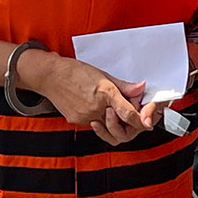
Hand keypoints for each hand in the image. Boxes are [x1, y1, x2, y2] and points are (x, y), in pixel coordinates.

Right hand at [21, 53, 153, 144]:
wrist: (51, 76)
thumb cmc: (75, 71)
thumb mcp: (104, 74)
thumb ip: (124, 86)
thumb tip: (140, 88)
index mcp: (105, 92)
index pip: (128, 113)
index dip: (140, 121)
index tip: (146, 123)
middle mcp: (96, 107)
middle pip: (118, 124)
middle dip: (126, 123)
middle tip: (128, 114)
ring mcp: (85, 116)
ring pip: (106, 126)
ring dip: (112, 121)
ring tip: (111, 108)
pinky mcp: (77, 121)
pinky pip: (94, 124)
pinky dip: (99, 119)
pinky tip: (97, 107)